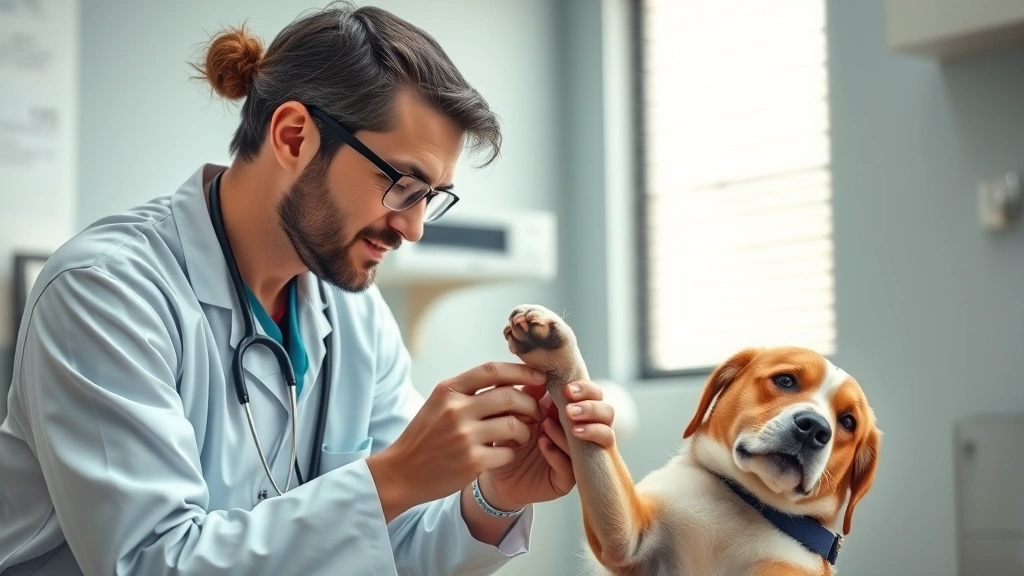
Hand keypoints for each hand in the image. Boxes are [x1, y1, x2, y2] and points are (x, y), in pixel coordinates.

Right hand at [366, 362, 546, 521]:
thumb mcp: (440, 404)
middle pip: (510, 396)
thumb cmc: (426, 437)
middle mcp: (455, 409)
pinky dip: (511, 453)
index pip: (492, 370)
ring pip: (515, 426)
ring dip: (525, 431)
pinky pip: (508, 453)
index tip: (539, 377)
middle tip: (535, 411)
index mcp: (448, 390)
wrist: (401, 473)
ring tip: (521, 435)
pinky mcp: (471, 462)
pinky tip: (503, 454)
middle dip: (530, 403)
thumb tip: (514, 380)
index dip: (521, 371)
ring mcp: (464, 436)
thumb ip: (471, 392)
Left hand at [477, 379, 615, 511]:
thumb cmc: (510, 439)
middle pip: (607, 412)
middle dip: (591, 409)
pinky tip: (543, 445)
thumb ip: (528, 394)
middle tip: (570, 410)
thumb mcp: (516, 412)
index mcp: (572, 410)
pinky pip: (573, 466)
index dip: (586, 389)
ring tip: (556, 426)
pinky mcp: (569, 478)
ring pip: (603, 438)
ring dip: (585, 430)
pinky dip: (558, 453)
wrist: (498, 475)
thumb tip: (540, 376)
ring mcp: (580, 455)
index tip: (568, 389)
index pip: (593, 393)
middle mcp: (583, 430)